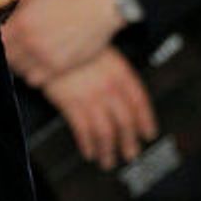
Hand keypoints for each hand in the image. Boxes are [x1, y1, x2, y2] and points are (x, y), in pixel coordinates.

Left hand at [2, 0, 123, 85]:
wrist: (101, 6)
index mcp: (21, 23)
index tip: (4, 33)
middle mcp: (30, 43)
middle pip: (5, 56)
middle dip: (9, 49)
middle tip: (17, 43)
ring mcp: (44, 58)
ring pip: (18, 70)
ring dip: (20, 62)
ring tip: (29, 51)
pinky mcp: (58, 68)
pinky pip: (34, 79)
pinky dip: (33, 72)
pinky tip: (39, 61)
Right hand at [43, 48, 157, 168]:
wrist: (51, 40)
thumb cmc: (76, 43)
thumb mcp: (103, 51)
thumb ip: (116, 71)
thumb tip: (125, 91)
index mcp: (120, 73)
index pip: (140, 102)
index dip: (146, 121)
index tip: (149, 133)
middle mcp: (109, 88)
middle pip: (125, 122)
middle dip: (129, 142)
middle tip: (131, 154)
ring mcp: (90, 97)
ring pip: (106, 131)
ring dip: (109, 150)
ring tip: (108, 161)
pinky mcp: (71, 104)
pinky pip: (83, 130)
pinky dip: (88, 144)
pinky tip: (89, 152)